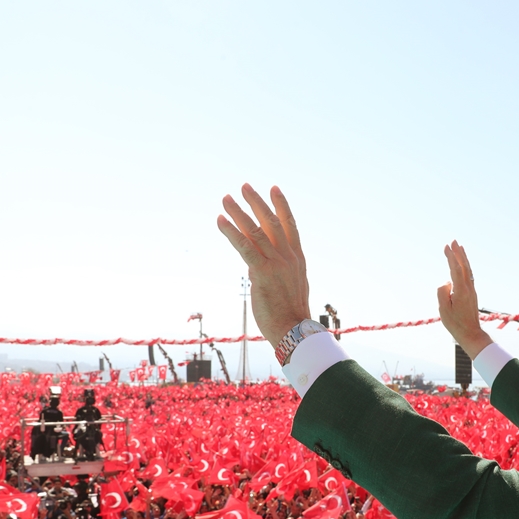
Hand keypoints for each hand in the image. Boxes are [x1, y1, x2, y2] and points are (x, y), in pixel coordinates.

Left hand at [217, 184, 310, 345]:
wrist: (295, 332)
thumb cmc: (291, 316)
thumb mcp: (289, 289)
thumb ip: (275, 273)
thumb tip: (257, 268)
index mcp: (297, 260)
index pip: (290, 226)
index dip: (281, 205)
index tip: (274, 188)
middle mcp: (289, 257)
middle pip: (272, 222)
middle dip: (257, 202)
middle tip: (245, 186)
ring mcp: (277, 264)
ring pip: (256, 230)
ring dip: (239, 212)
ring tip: (226, 198)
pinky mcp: (263, 273)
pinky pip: (245, 247)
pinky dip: (231, 232)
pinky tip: (220, 220)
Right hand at [437, 242, 490, 358]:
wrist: (471, 333)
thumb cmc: (455, 324)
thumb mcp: (443, 310)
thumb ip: (442, 293)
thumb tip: (446, 282)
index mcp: (461, 291)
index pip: (455, 270)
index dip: (451, 257)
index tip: (446, 247)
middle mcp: (468, 288)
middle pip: (464, 266)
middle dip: (458, 253)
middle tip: (453, 241)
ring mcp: (471, 290)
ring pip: (468, 270)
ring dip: (463, 257)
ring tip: (459, 247)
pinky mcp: (471, 293)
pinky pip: (468, 275)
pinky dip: (465, 266)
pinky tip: (463, 263)